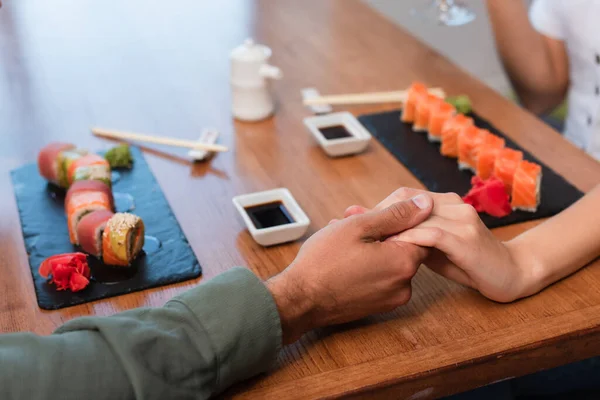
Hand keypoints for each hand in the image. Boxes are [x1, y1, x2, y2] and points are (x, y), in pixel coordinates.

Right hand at [267, 194, 432, 343]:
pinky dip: (366, 265)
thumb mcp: (359, 227)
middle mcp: (404, 285)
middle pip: (402, 247)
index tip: (369, 216)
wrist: (299, 301)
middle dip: (379, 232)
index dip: (394, 219)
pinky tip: (343, 257)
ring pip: (388, 262)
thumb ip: (396, 214)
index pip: (419, 232)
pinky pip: (379, 278)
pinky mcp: (378, 307)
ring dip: (370, 247)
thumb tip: (426, 204)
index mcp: (404, 262)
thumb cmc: (324, 261)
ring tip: (340, 238)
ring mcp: (391, 299)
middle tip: (348, 221)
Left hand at [341, 188, 532, 302]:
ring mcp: (461, 219)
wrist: (510, 273)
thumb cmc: (466, 261)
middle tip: (351, 226)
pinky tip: (390, 248)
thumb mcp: (432, 246)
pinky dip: (408, 239)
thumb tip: (372, 229)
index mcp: (444, 202)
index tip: (352, 218)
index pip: (404, 196)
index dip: (378, 206)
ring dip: (387, 227)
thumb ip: (407, 235)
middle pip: (406, 200)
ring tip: (364, 239)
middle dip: (377, 214)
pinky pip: (431, 234)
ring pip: (416, 215)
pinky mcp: (466, 239)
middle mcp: (453, 204)